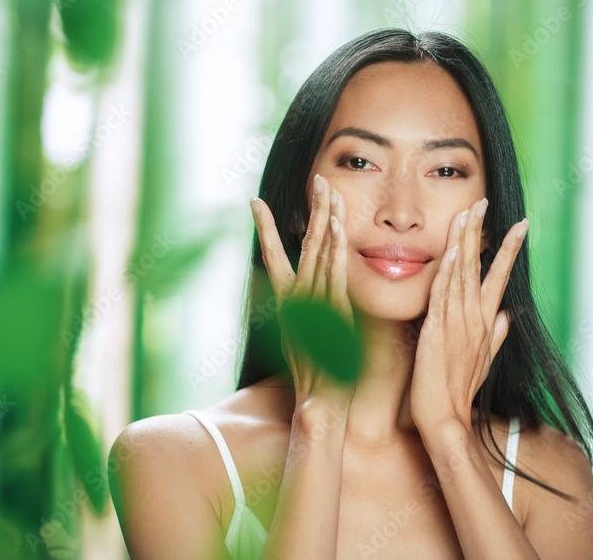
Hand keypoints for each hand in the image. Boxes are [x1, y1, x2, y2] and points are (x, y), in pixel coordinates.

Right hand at [249, 174, 354, 410]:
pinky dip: (332, 254)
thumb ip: (317, 318)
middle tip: (317, 179)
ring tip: (328, 191)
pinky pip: (330, 279)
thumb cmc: (319, 383)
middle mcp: (295, 303)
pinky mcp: (328, 320)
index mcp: (290, 306)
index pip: (276, 258)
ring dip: (323, 222)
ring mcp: (311, 310)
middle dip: (311, 212)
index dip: (267, 229)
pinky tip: (337, 231)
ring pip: (316, 257)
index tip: (255, 202)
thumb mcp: (316, 343)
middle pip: (301, 248)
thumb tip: (323, 298)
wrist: (316, 412)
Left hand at [410, 197, 527, 430]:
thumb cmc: (458, 391)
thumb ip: (496, 337)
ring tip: (469, 213)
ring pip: (462, 274)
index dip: (508, 250)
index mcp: (486, 323)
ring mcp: (458, 323)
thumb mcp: (483, 362)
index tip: (520, 224)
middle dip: (482, 233)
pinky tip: (451, 252)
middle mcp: (476, 318)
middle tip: (485, 202)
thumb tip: (509, 317)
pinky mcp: (437, 331)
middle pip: (480, 267)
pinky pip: (443, 295)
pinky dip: (448, 272)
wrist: (446, 419)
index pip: (499, 277)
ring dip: (464, 242)